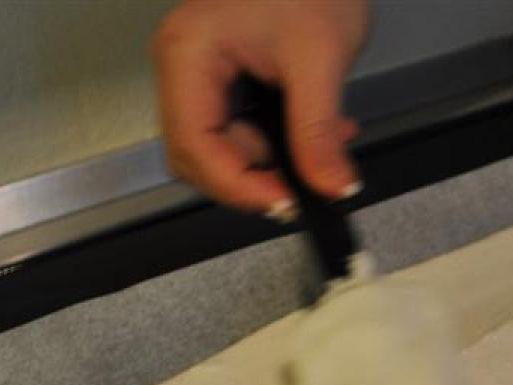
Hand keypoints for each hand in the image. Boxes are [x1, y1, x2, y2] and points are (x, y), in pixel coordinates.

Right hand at [152, 0, 369, 212]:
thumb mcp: (319, 59)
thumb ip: (318, 133)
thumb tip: (330, 186)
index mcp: (188, 53)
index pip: (194, 146)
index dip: (237, 186)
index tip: (284, 203)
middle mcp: (183, 64)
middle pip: (198, 154)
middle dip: (253, 175)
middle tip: (304, 181)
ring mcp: (200, 71)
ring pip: (221, 147)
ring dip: (273, 160)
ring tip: (324, 144)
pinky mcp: (224, 75)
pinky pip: (241, 127)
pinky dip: (278, 140)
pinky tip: (316, 130)